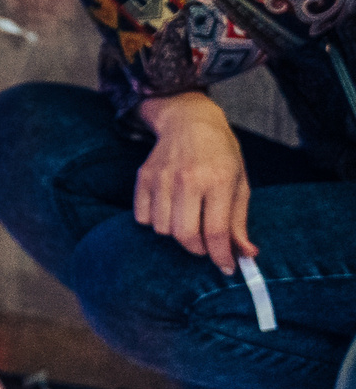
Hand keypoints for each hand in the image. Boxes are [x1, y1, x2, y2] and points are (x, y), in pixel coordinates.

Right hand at [135, 92, 257, 273]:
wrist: (189, 120)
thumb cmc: (220, 153)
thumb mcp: (239, 183)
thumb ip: (239, 221)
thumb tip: (246, 254)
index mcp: (217, 181)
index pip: (217, 231)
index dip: (222, 256)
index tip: (226, 267)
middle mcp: (187, 179)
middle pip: (185, 234)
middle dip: (198, 248)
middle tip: (206, 244)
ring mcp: (162, 178)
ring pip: (162, 228)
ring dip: (176, 233)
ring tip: (187, 221)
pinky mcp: (143, 177)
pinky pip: (142, 216)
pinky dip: (154, 221)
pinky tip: (168, 211)